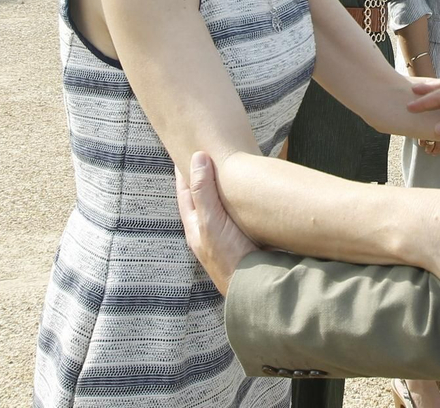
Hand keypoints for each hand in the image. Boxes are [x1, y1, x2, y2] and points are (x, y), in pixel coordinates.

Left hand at [175, 151, 258, 295]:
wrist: (255, 286)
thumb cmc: (229, 256)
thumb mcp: (211, 221)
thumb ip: (203, 190)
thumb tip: (198, 157)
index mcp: (196, 226)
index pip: (186, 192)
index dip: (185, 172)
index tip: (186, 152)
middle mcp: (209, 230)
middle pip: (203, 198)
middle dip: (204, 179)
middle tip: (208, 156)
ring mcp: (227, 235)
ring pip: (222, 206)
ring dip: (224, 190)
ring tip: (230, 171)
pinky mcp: (246, 238)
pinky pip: (239, 213)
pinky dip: (241, 201)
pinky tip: (250, 196)